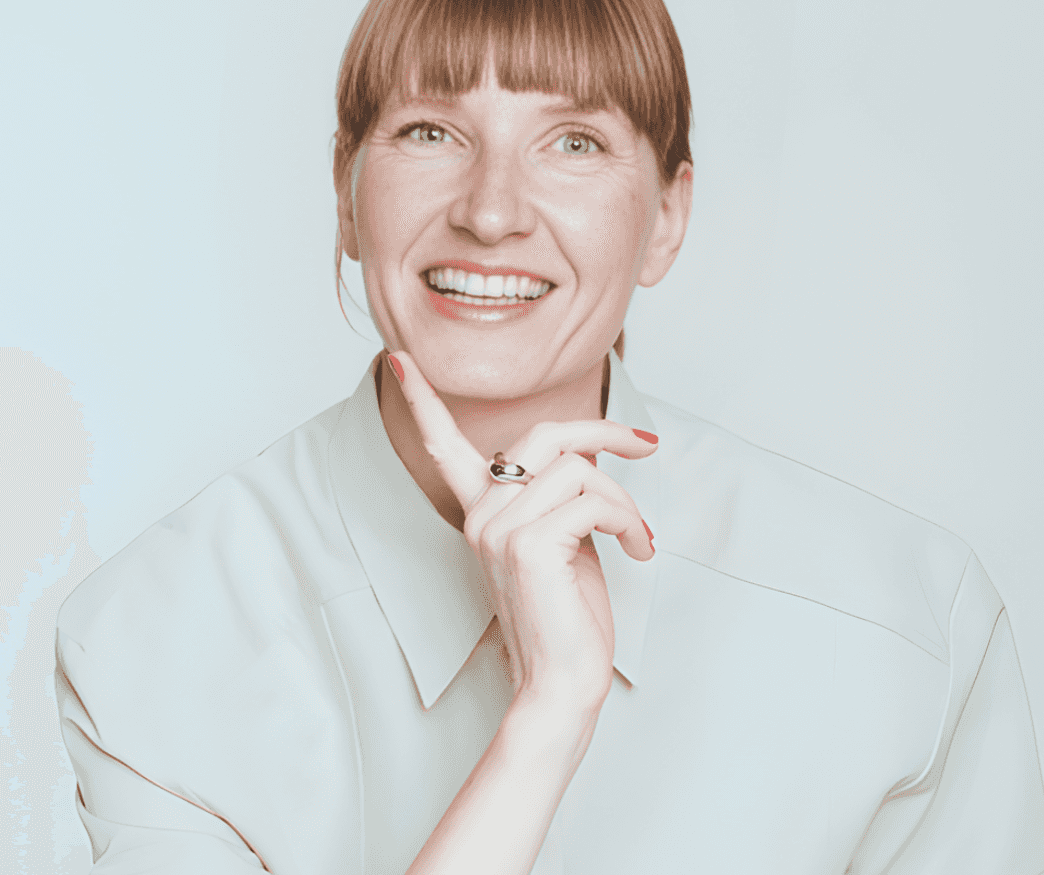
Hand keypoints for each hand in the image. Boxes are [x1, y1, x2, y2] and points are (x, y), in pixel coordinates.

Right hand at [386, 351, 657, 712]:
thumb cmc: (567, 619)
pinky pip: (594, 501)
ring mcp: (499, 529)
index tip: (399, 359)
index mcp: (481, 513)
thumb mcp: (564, 542)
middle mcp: (482, 515)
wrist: (561, 683)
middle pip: (545, 434)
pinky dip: (629, 522)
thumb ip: (562, 496)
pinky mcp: (528, 546)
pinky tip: (638, 550)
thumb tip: (592, 454)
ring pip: (579, 468)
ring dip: (625, 501)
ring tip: (638, 537)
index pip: (444, 447)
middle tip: (644, 446)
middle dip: (603, 431)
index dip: (423, 401)